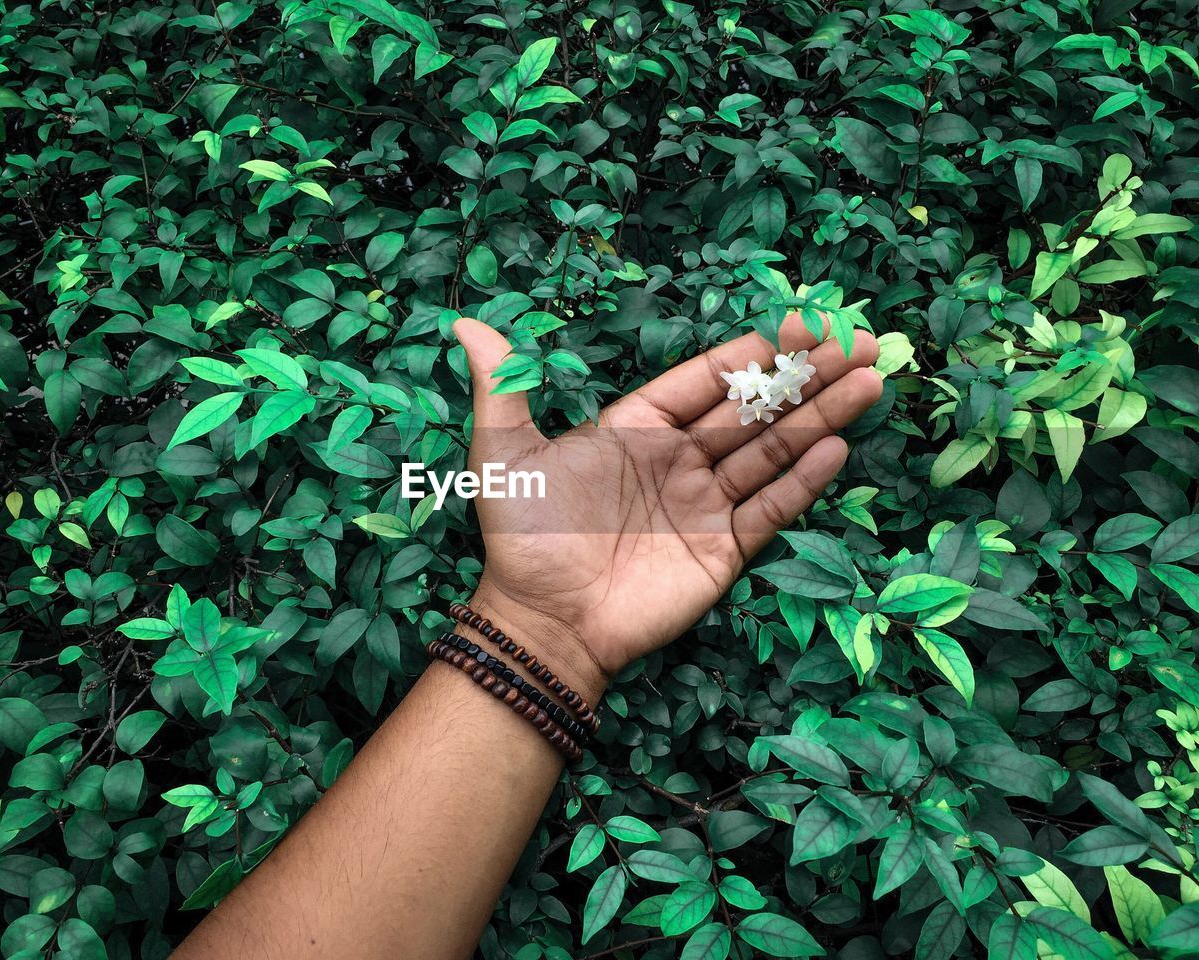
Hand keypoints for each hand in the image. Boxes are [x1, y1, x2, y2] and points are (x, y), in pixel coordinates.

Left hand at [451, 314, 881, 700]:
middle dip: (806, 376)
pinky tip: (839, 447)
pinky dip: (805, 480)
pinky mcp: (722, 551)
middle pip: (752, 409)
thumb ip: (501, 389)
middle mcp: (678, 460)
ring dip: (821, 417)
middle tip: (860, 342)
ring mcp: (704, 505)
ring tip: (870, 381)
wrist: (543, 623)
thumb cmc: (523, 538)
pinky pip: (771, 508)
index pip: (705, 380)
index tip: (797, 324)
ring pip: (773, 451)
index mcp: (636, 428)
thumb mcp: (504, 456)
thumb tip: (462, 322)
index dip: (751, 352)